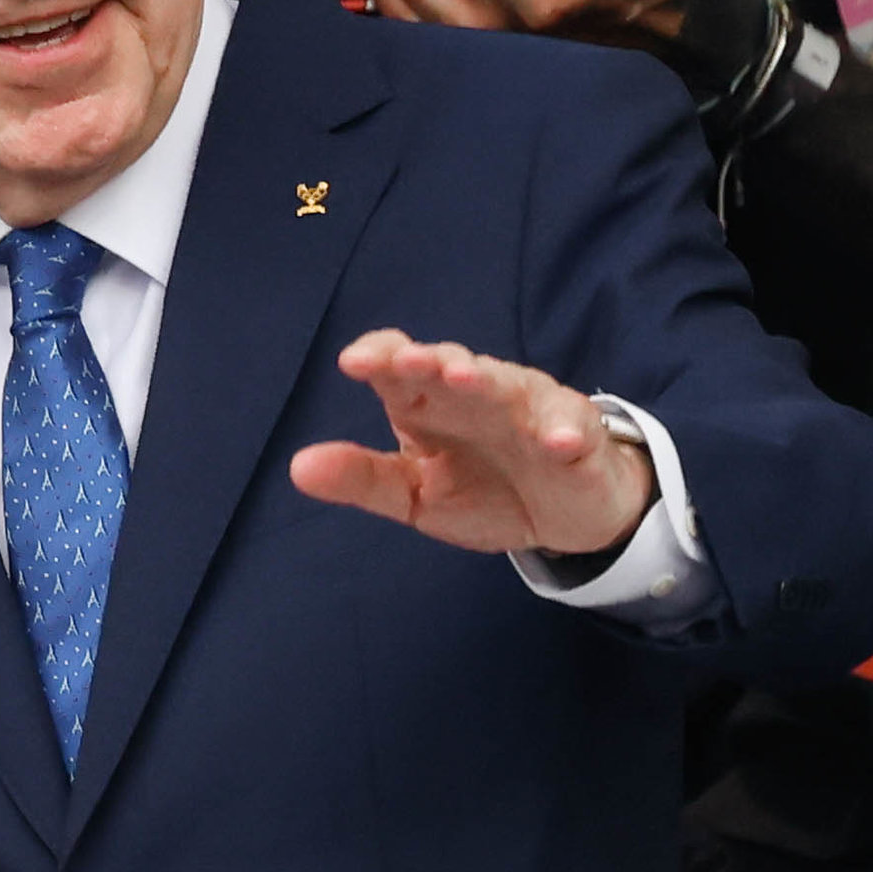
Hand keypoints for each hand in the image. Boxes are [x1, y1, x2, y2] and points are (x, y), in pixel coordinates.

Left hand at [287, 327, 656, 558]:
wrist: (563, 514)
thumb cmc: (484, 490)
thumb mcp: (415, 495)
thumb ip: (362, 479)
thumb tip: (297, 467)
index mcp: (428, 403)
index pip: (399, 367)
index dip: (379, 357)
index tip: (353, 362)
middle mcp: (476, 394)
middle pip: (451, 367)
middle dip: (429, 361)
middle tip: (407, 361)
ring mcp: (529, 410)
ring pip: (507, 386)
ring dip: (486, 380)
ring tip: (463, 378)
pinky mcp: (576, 435)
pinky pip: (571, 428)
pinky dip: (564, 431)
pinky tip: (555, 442)